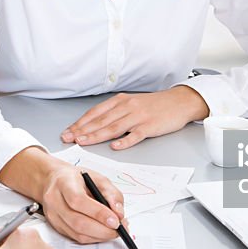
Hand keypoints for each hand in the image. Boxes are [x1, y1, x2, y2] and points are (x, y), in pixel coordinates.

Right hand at [41, 163, 126, 243]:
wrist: (55, 181)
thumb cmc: (77, 179)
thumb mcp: (98, 178)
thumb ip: (112, 194)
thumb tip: (119, 214)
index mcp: (64, 183)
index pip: (78, 200)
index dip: (98, 213)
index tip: (116, 221)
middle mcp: (55, 200)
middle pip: (77, 221)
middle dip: (102, 230)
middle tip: (118, 229)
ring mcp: (53, 215)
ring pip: (77, 233)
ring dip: (99, 236)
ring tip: (113, 231)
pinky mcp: (56, 226)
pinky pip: (76, 237)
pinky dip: (93, 238)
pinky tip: (102, 232)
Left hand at [60, 87, 208, 149]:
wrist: (179, 102)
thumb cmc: (155, 105)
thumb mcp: (132, 104)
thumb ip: (115, 113)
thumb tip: (96, 125)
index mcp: (121, 101)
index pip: (96, 112)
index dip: (80, 122)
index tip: (68, 131)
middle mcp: (127, 107)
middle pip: (101, 120)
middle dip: (82, 130)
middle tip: (68, 138)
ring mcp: (139, 117)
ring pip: (114, 127)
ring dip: (96, 135)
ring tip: (83, 142)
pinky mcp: (150, 126)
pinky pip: (135, 135)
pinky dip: (124, 141)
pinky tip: (115, 146)